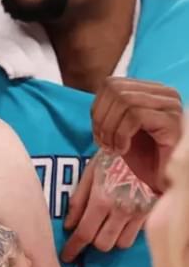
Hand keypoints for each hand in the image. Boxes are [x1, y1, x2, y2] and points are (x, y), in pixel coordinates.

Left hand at [60, 149, 156, 262]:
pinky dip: (125, 234)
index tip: (66, 257)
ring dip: (109, 239)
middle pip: (103, 244)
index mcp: (102, 199)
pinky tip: (118, 223)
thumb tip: (68, 225)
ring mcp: (138, 213)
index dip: (74, 248)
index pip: (85, 233)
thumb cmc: (112, 157)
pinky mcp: (151, 213)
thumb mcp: (89, 173)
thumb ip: (78, 200)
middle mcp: (121, 211)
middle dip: (91, 242)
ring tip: (103, 227)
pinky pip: (136, 235)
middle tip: (86, 234)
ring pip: (121, 244)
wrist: (146, 147)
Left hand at [92, 77, 182, 192]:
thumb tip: (95, 101)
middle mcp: (165, 93)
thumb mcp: (120, 127)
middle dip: (101, 118)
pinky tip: (123, 150)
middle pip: (116, 90)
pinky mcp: (173, 121)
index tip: (97, 132)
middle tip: (103, 142)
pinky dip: (121, 134)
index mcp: (151, 91)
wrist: (164, 182)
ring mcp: (171, 105)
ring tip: (112, 147)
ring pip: (124, 101)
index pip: (112, 84)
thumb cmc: (144, 157)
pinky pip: (135, 116)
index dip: (97, 108)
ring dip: (110, 127)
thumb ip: (110, 110)